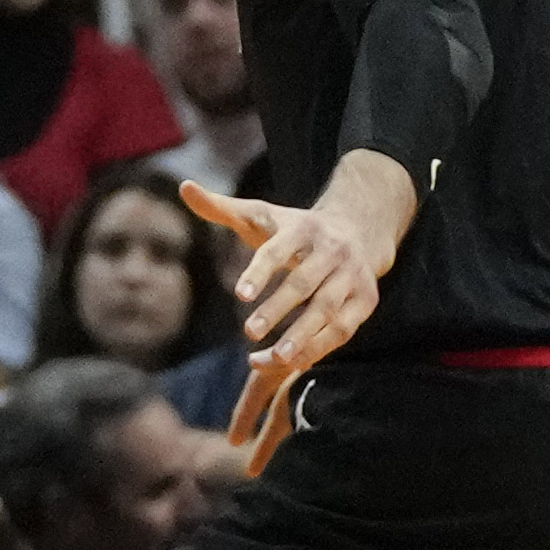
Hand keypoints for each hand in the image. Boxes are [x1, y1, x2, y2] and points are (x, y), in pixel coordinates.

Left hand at [185, 176, 389, 390]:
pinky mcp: (366, 300)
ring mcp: (352, 276)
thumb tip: (184, 187)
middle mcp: (331, 250)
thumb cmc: (295, 229)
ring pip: (327, 310)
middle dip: (277, 309)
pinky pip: (343, 329)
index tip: (239, 295)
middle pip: (303, 283)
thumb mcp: (261, 214)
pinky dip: (320, 347)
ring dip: (302, 336)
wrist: (359, 229)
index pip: (278, 250)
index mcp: (302, 228)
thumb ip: (221, 208)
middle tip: (249, 332)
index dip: (259, 272)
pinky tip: (294, 362)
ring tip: (275, 358)